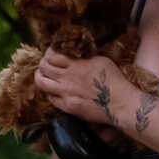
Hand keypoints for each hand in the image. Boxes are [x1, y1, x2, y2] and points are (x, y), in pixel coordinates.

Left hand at [32, 50, 148, 137]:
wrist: (119, 103)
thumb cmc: (114, 81)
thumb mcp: (101, 60)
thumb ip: (85, 57)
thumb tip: (75, 54)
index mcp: (77, 65)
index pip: (52, 55)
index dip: (48, 52)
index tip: (50, 52)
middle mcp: (68, 78)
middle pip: (44, 67)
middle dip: (42, 63)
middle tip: (44, 63)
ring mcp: (66, 93)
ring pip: (42, 83)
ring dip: (39, 77)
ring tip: (41, 74)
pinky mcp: (67, 106)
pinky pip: (50, 98)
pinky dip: (48, 92)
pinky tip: (51, 90)